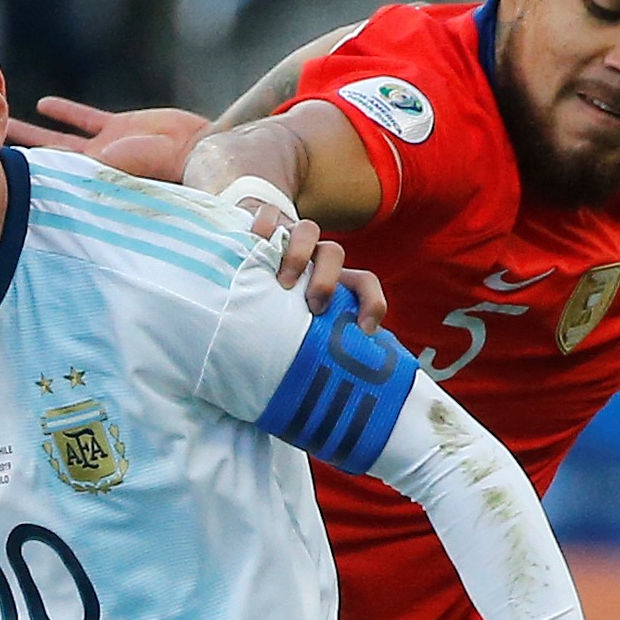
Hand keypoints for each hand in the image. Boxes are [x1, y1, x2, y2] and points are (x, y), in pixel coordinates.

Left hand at [5, 97, 211, 183]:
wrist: (193, 149)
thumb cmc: (159, 166)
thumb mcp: (117, 170)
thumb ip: (86, 169)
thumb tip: (46, 171)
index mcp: (87, 180)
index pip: (44, 177)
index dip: (20, 171)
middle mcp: (90, 166)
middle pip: (43, 158)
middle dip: (17, 150)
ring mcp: (102, 146)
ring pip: (58, 138)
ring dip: (32, 130)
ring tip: (6, 121)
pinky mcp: (118, 126)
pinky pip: (84, 118)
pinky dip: (64, 111)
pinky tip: (43, 105)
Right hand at [240, 199, 384, 332]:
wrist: (246, 247)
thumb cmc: (271, 299)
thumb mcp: (291, 321)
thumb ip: (303, 346)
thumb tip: (304, 405)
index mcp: (330, 279)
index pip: (364, 283)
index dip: (373, 303)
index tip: (365, 330)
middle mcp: (313, 256)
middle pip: (334, 253)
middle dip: (327, 279)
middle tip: (313, 306)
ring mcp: (289, 235)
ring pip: (308, 230)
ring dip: (298, 255)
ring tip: (282, 281)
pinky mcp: (265, 220)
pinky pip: (269, 214)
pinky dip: (264, 226)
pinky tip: (254, 242)